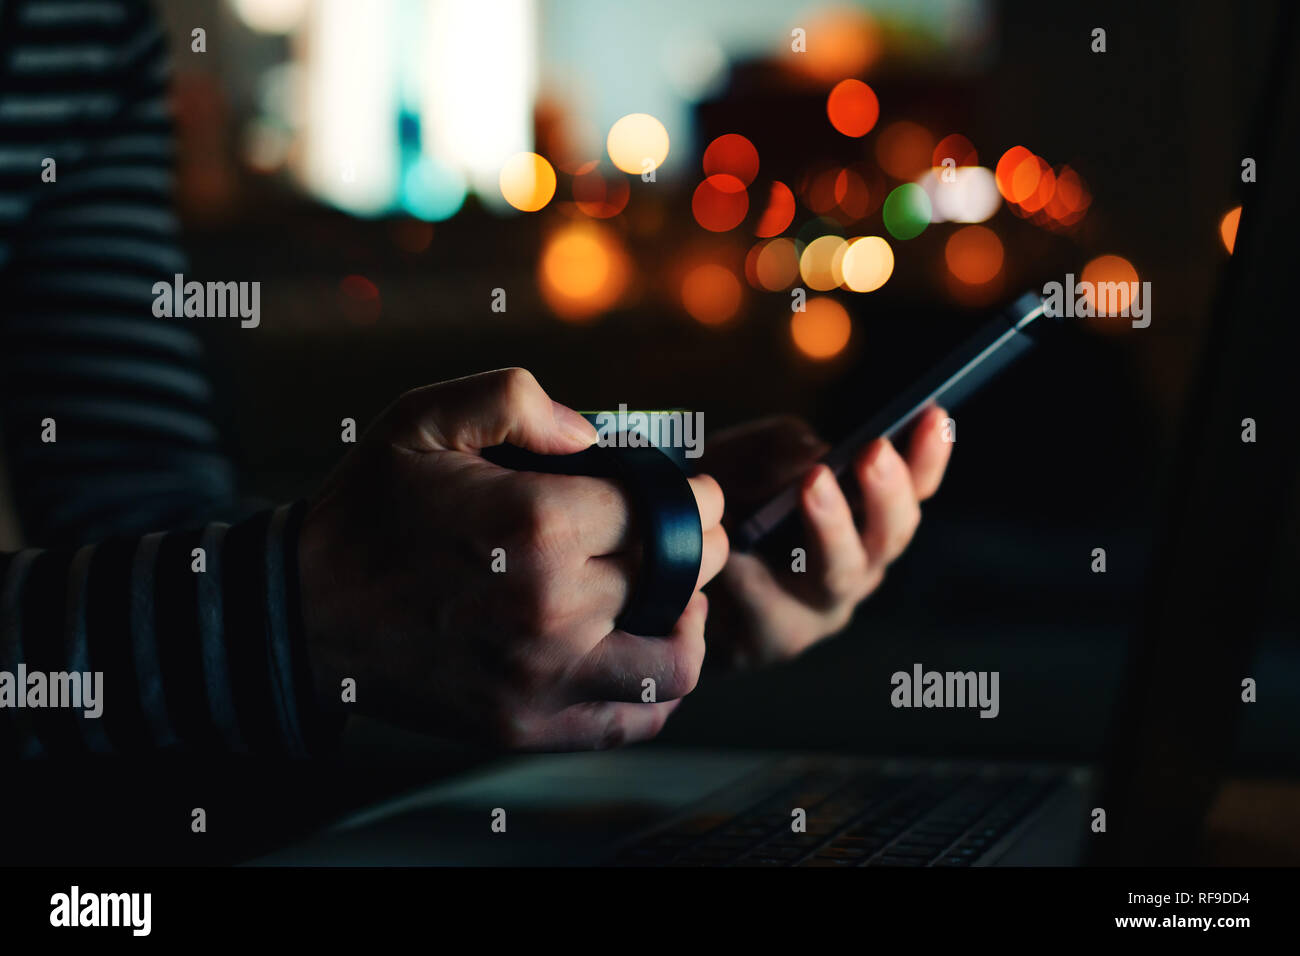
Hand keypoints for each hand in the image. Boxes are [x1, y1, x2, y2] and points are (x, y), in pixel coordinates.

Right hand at [297, 368, 727, 748]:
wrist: (304, 614)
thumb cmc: (368, 514)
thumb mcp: (422, 418)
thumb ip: (517, 400)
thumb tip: (594, 436)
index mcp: (533, 526)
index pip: (664, 510)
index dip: (691, 495)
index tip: (692, 491)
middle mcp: (550, 609)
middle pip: (681, 575)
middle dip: (697, 544)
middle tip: (687, 531)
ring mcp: (541, 678)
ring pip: (677, 661)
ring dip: (691, 621)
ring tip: (673, 595)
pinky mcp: (527, 725)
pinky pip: (633, 721)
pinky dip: (654, 689)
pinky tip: (637, 649)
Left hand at [701, 407, 951, 667]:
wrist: (670, 578)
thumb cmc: (720, 507)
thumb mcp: (740, 459)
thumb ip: (776, 447)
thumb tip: (816, 453)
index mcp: (866, 515)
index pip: (915, 486)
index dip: (929, 454)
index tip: (933, 413)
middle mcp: (858, 562)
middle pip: (891, 533)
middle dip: (887, 491)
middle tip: (874, 451)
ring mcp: (824, 605)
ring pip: (841, 572)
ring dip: (831, 526)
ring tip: (814, 481)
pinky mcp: (781, 637)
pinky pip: (772, 603)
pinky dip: (751, 572)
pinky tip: (734, 548)